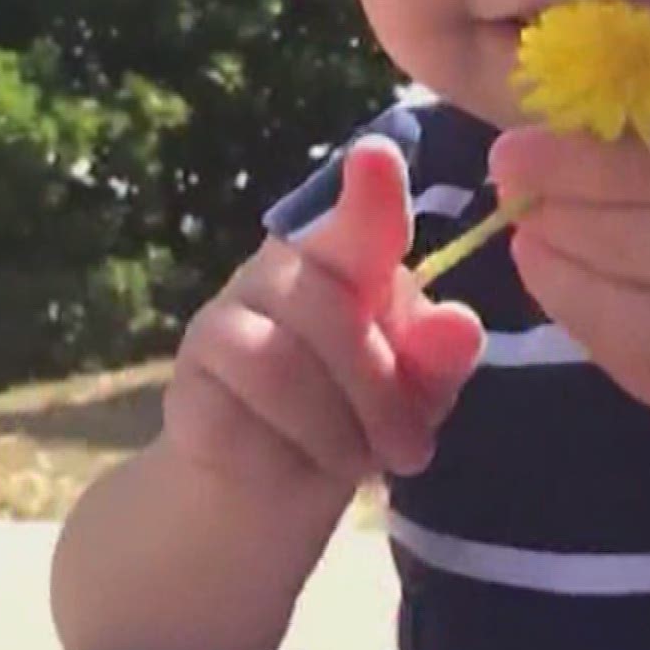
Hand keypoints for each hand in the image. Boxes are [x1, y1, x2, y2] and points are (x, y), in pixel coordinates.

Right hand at [161, 136, 484, 490]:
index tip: (377, 159)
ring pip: (281, 365)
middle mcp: (276, 275)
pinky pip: (242, 415)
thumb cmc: (350, 418)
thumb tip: (462, 325)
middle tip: (412, 450)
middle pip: (330, 311)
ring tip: (361, 464)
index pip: (357, 221)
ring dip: (337, 429)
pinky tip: (301, 467)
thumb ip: (437, 357)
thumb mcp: (413, 393)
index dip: (369, 195)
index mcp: (340, 261)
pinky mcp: (187, 385)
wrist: (267, 490)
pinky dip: (290, 453)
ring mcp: (221, 323)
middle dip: (381, 391)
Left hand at [489, 110, 649, 439]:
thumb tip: (556, 148)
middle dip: (555, 216)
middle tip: (510, 194)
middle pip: (631, 243)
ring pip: (620, 315)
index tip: (507, 153)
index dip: (569, 163)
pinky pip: (635, 366)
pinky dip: (591, 325)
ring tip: (530, 242)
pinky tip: (571, 292)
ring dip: (556, 276)